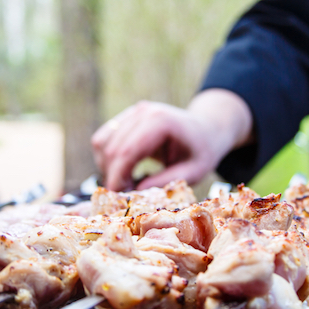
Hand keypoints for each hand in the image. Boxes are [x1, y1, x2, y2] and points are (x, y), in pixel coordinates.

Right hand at [92, 89, 252, 190]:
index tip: (117, 197)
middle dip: (112, 175)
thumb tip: (135, 193)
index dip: (118, 176)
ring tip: (126, 183)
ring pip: (101, 142)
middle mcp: (143, 112)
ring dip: (106, 167)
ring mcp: (133, 112)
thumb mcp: (193, 172)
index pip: (127, 151)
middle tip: (124, 196)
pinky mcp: (126, 117)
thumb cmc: (202, 151)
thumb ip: (165, 181)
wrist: (206, 129)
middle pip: (111, 148)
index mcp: (160, 121)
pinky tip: (124, 171)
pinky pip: (103, 138)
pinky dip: (107, 158)